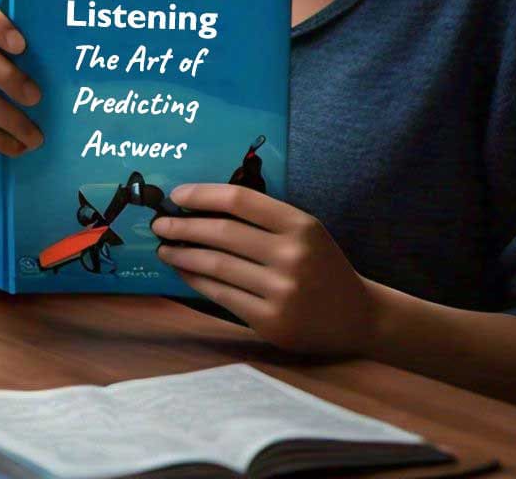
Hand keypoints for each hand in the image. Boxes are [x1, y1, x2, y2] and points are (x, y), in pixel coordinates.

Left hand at [151, 184, 374, 356]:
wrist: (357, 315)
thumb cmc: (322, 265)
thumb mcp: (305, 231)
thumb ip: (264, 219)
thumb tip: (203, 209)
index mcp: (300, 224)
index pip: (241, 200)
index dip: (203, 194)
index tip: (176, 195)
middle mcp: (291, 255)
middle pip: (223, 233)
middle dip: (183, 226)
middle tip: (159, 224)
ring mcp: (281, 290)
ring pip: (217, 266)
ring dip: (183, 255)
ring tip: (164, 249)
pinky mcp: (271, 321)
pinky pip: (222, 296)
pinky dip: (197, 282)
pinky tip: (185, 273)